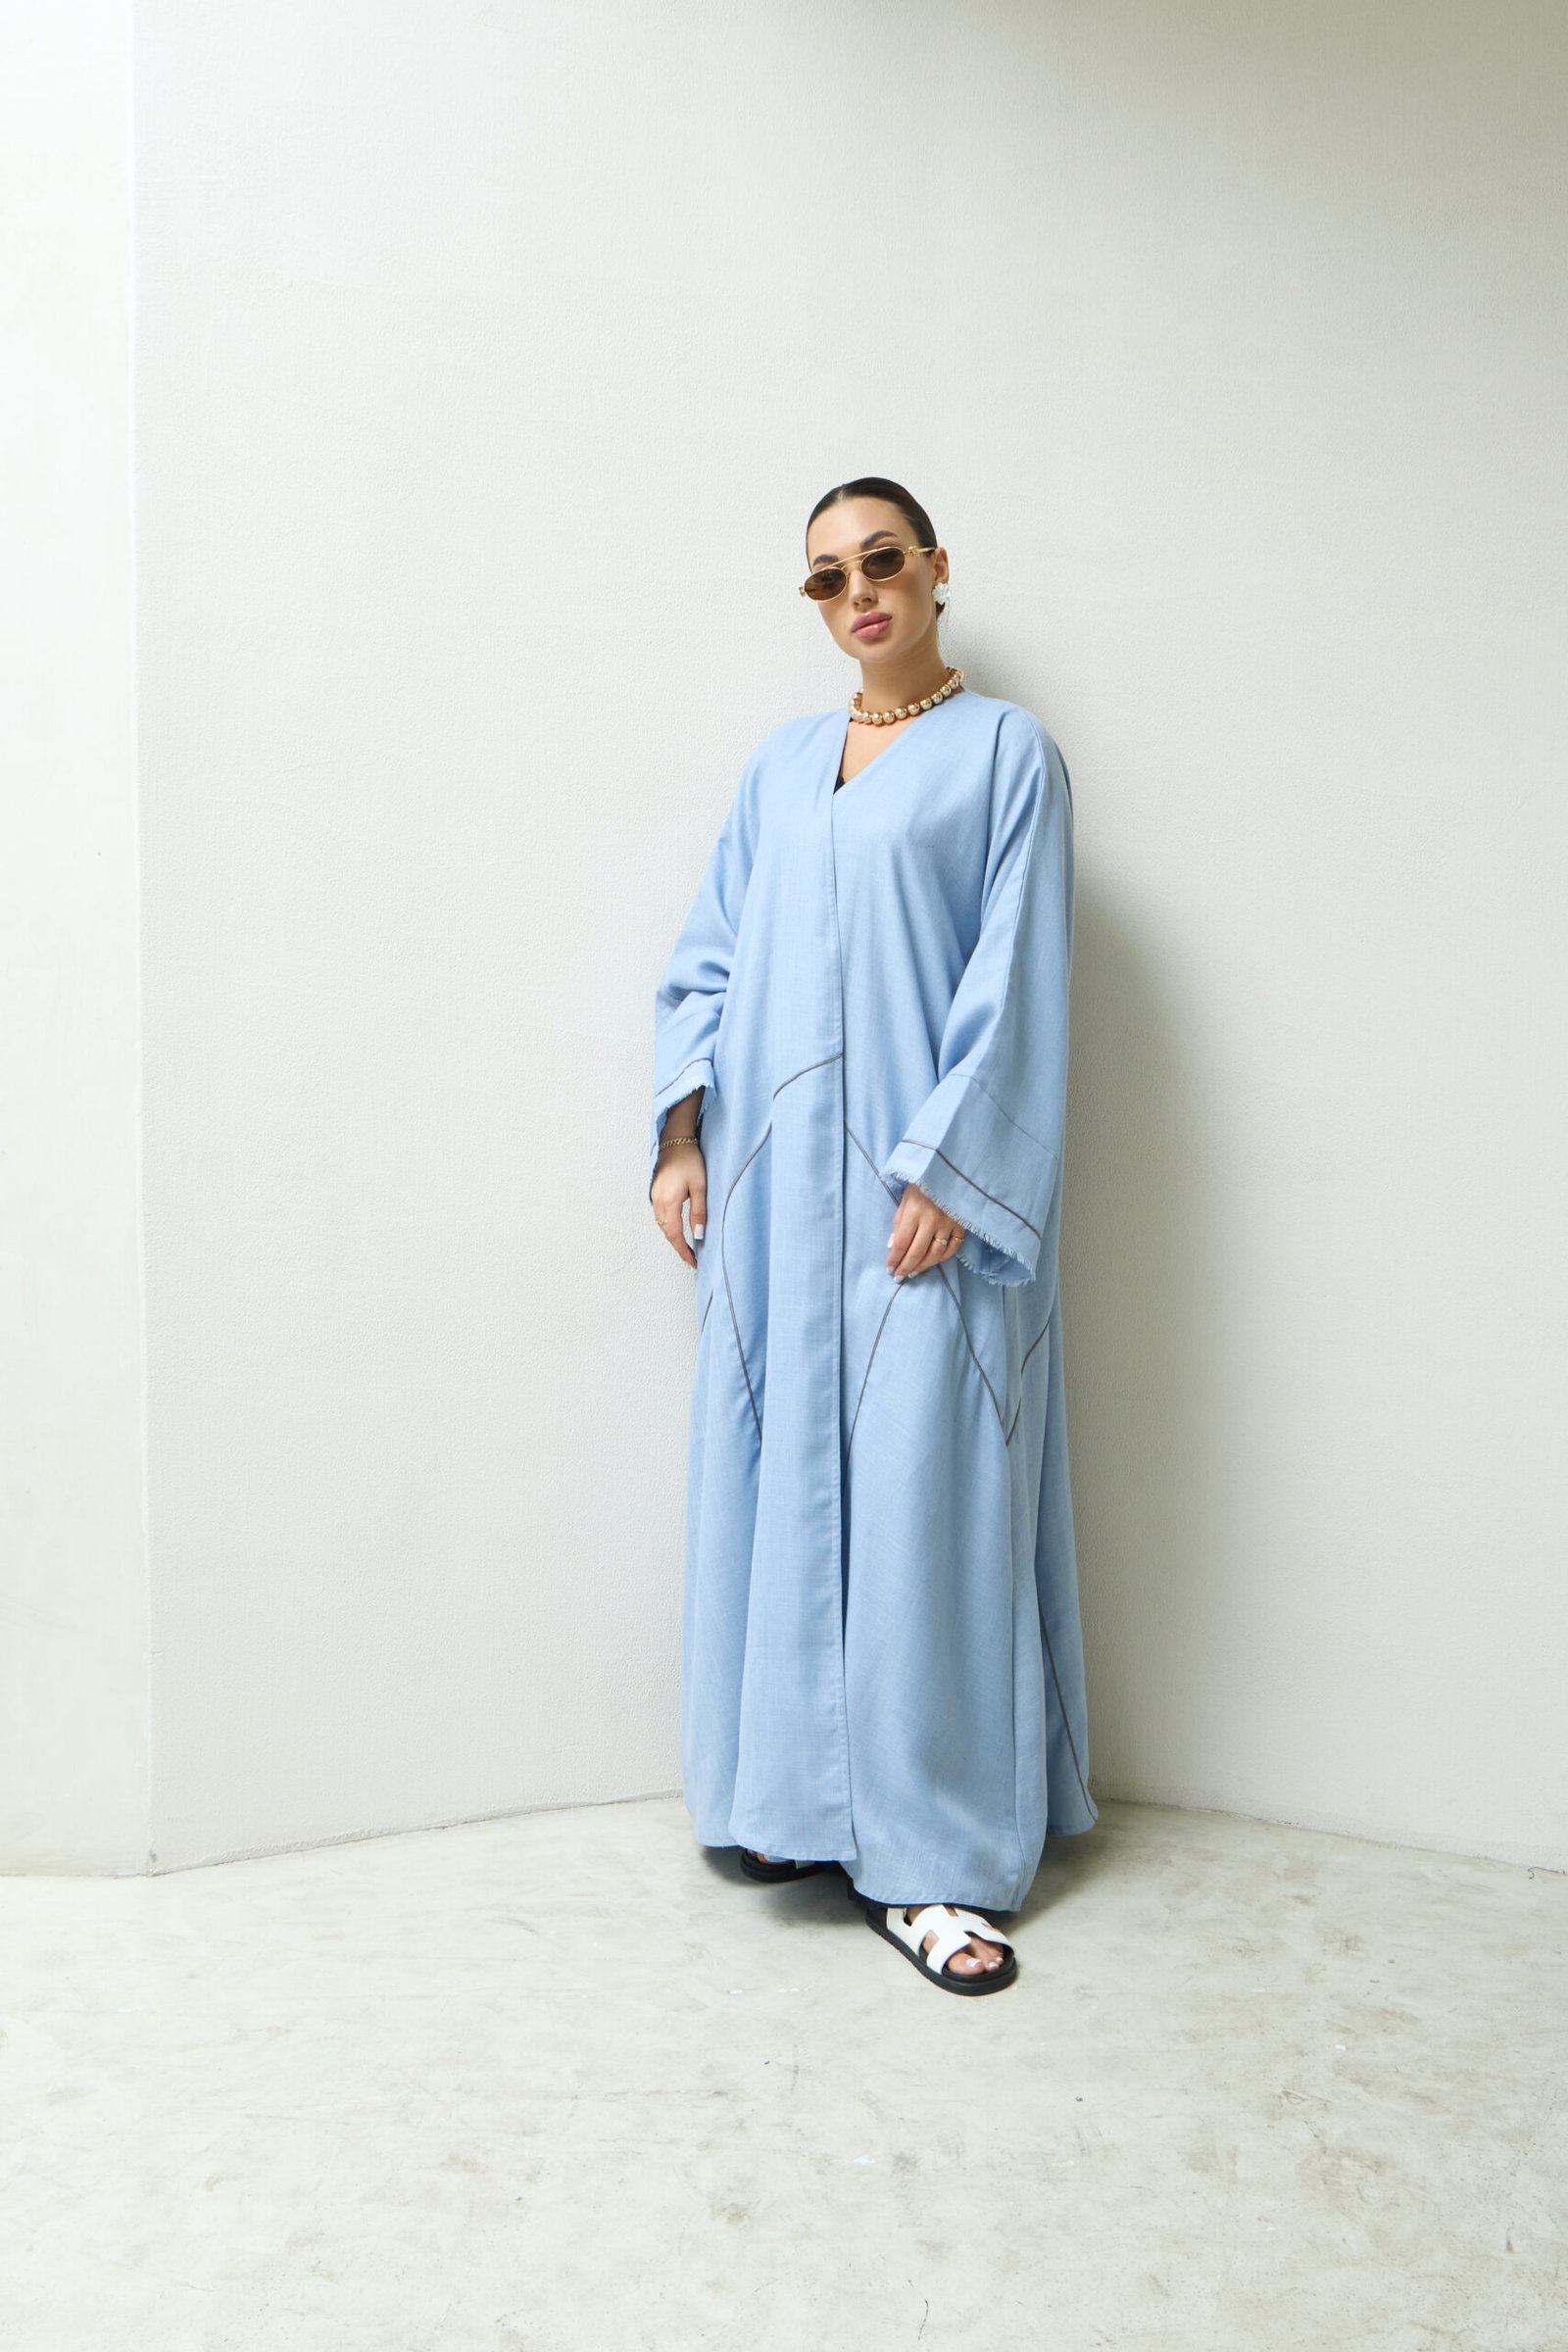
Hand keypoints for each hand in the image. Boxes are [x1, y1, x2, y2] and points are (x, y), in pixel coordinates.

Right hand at [651, 1138, 706, 1268]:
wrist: (675, 1139)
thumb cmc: (690, 1159)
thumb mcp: (700, 1186)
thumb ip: (699, 1212)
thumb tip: (698, 1235)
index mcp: (669, 1201)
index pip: (675, 1235)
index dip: (683, 1251)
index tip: (693, 1262)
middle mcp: (658, 1201)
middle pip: (667, 1233)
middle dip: (678, 1247)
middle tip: (692, 1258)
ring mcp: (655, 1197)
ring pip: (662, 1225)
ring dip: (673, 1237)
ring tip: (687, 1247)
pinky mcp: (656, 1192)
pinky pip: (660, 1216)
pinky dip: (668, 1226)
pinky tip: (677, 1229)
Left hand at [887, 1184, 965, 1279]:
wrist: (953, 1171)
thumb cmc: (925, 1183)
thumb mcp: (906, 1198)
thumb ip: (899, 1221)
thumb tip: (892, 1246)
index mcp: (915, 1211)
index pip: (901, 1242)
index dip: (894, 1259)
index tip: (889, 1269)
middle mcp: (932, 1220)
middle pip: (917, 1252)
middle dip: (906, 1267)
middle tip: (899, 1277)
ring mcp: (949, 1224)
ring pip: (935, 1254)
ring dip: (923, 1266)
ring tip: (913, 1273)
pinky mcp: (962, 1225)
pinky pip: (953, 1248)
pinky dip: (942, 1258)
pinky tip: (933, 1262)